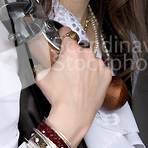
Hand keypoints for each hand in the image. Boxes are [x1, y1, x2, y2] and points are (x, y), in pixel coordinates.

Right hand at [35, 27, 111, 146]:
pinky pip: (99, 69)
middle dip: (73, 56)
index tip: (63, 38)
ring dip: (84, 65)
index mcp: (71, 50)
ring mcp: (98, 64)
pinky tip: (86, 84)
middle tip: (67, 70)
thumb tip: (45, 61)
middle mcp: (87, 53)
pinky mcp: (106, 74)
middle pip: (78, 49)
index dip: (62, 36)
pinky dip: (94, 74)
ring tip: (77, 80)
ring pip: (89, 59)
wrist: (73, 114)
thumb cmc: (58, 96)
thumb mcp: (41, 75)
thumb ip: (44, 62)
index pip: (67, 34)